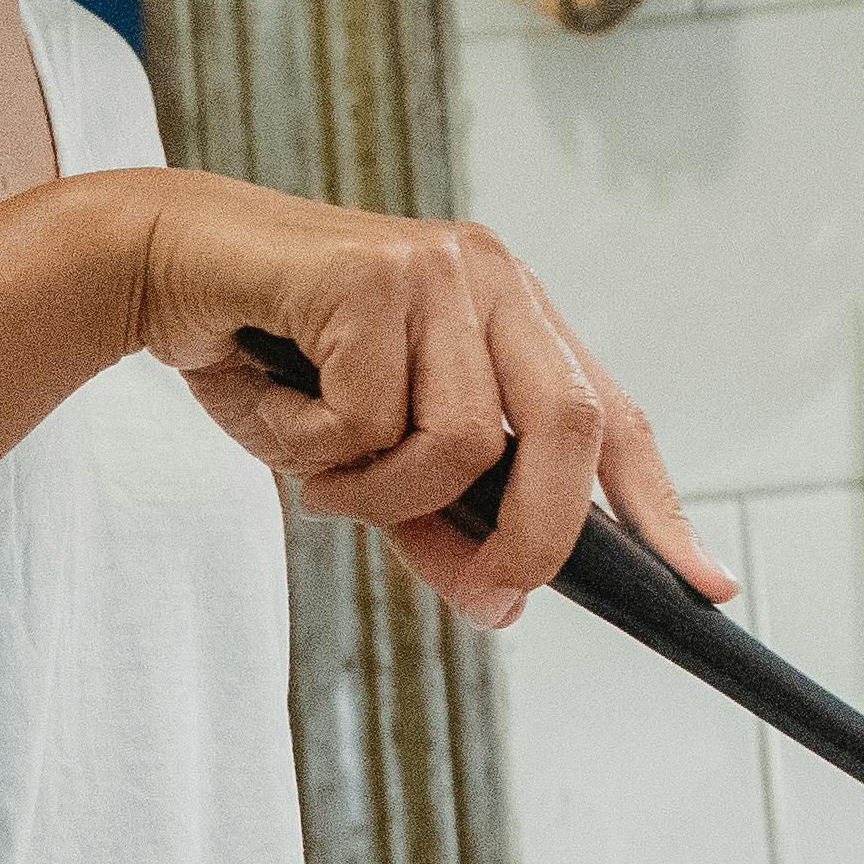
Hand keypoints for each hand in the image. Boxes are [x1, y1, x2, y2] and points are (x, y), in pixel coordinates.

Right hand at [124, 173, 724, 628]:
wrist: (160, 261)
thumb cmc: (264, 355)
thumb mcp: (358, 460)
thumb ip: (433, 523)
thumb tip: (499, 602)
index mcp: (510, 316)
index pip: (610, 418)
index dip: (657, 506)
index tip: (703, 584)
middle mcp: (490, 279)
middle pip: (567, 431)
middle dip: (533, 535)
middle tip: (486, 591)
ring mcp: (437, 268)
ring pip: (458, 442)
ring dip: (377, 492)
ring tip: (316, 470)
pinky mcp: (373, 270)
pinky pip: (370, 418)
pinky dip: (315, 448)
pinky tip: (276, 406)